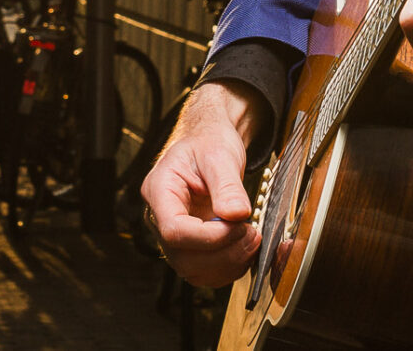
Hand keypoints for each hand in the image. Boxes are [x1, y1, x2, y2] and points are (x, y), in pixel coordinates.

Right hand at [140, 80, 264, 287]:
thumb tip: (236, 215)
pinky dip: (229, 268)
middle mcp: (161, 218)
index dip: (209, 237)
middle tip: (252, 234)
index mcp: (159, 192)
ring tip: (252, 240)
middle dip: (223, 254)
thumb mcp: (219, 154)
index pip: (174, 230)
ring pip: (193, 271)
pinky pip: (206, 271)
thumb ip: (226, 185)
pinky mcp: (192, 245)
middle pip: (182, 257)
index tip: (239, 225)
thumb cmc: (208, 143)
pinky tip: (246, 248)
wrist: (209, 143)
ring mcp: (176, 236)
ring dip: (228, 264)